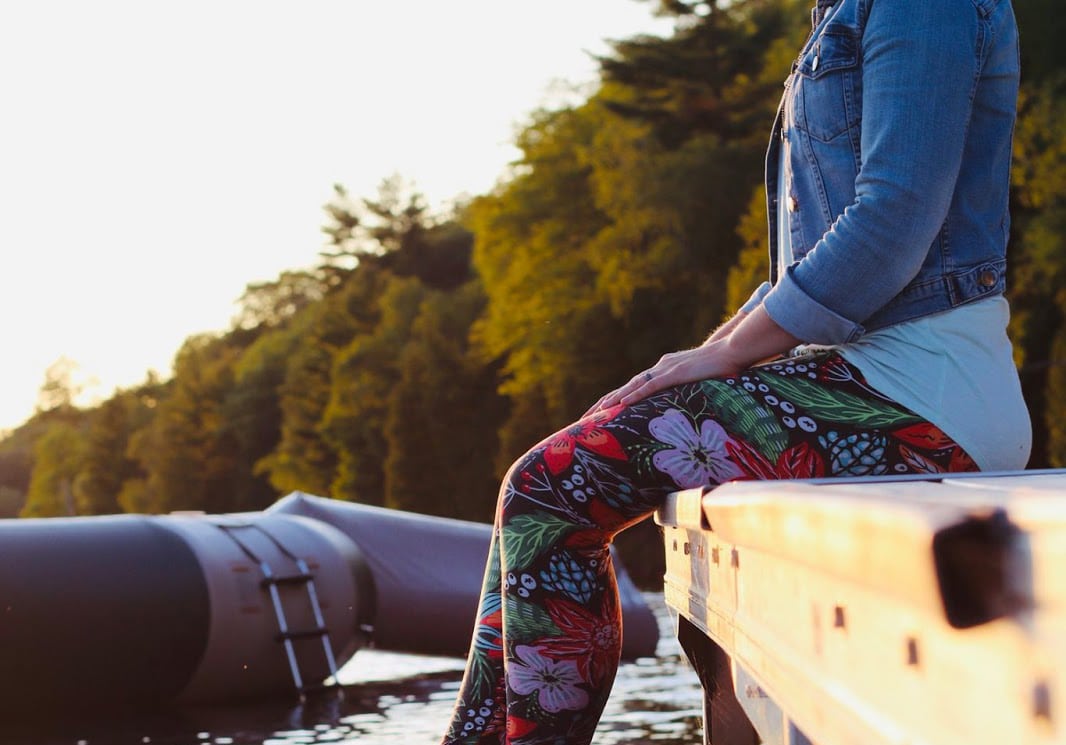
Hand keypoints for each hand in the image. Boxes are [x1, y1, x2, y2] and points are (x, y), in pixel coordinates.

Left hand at [582, 341, 742, 416]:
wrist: (734, 349)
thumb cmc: (722, 366)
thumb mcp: (700, 380)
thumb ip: (691, 389)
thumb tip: (689, 404)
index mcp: (664, 370)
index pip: (634, 388)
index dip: (616, 400)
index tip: (600, 414)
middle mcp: (660, 368)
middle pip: (626, 388)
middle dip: (604, 404)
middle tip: (585, 418)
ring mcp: (667, 370)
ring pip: (633, 387)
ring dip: (613, 401)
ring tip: (595, 414)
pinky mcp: (675, 374)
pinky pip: (650, 387)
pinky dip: (634, 395)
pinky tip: (621, 404)